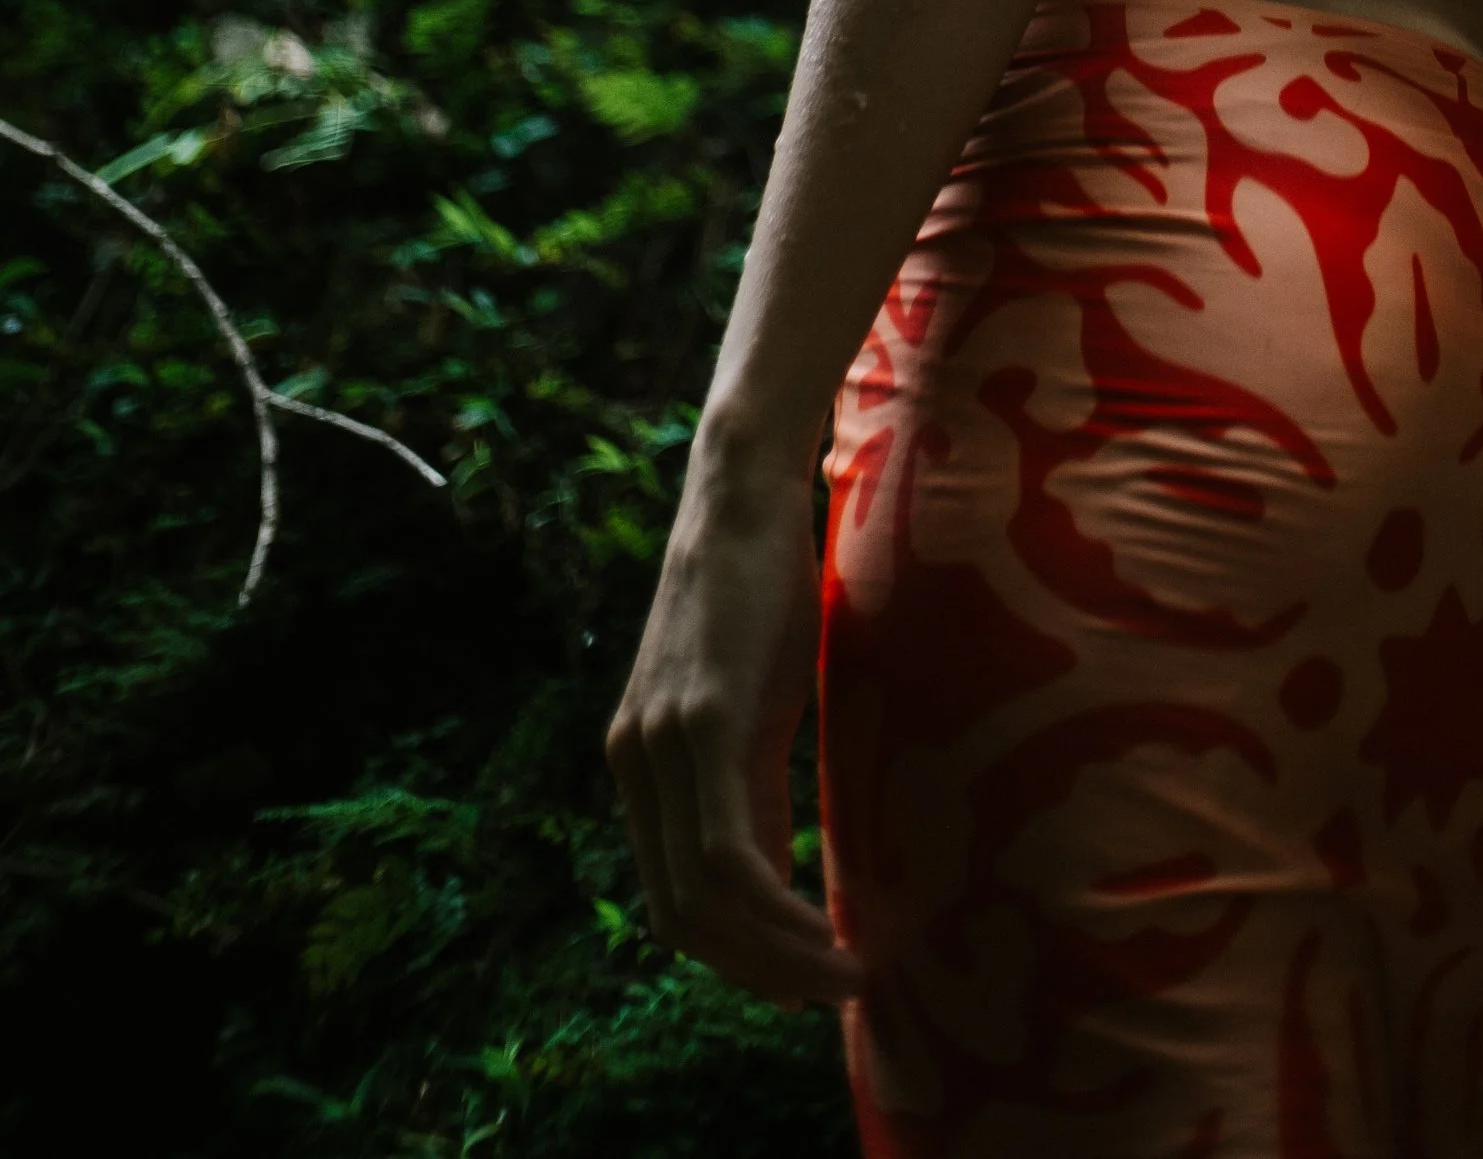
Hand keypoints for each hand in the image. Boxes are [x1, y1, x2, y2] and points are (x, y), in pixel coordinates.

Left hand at [606, 433, 860, 1011]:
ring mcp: (661, 746)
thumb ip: (750, 787)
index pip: (672, 899)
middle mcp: (634, 763)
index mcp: (639, 762)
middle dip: (757, 975)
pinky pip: (728, 858)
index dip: (734, 957)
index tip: (801, 980)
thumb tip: (772, 881)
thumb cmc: (763, 586)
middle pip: (680, 920)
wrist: (747, 491)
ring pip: (702, 904)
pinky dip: (777, 915)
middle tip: (830, 996)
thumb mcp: (754, 702)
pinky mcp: (700, 726)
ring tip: (844, 979)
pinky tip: (827, 932)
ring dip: (777, 960)